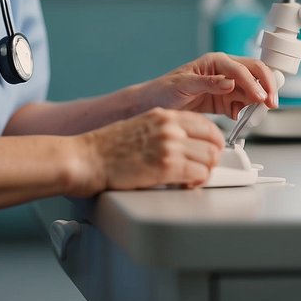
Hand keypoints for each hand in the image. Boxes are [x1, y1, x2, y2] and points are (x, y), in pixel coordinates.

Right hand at [74, 108, 225, 192]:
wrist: (87, 159)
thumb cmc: (106, 148)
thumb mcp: (140, 126)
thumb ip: (163, 130)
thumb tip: (183, 143)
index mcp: (164, 116)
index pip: (205, 124)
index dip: (212, 141)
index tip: (210, 150)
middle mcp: (170, 127)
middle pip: (212, 141)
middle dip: (212, 158)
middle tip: (203, 168)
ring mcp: (169, 146)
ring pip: (209, 159)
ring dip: (205, 172)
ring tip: (192, 178)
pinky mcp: (166, 167)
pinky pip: (198, 174)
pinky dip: (196, 183)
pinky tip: (186, 184)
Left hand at [141, 52, 279, 119]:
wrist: (154, 105)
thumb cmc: (163, 90)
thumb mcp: (183, 85)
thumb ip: (207, 83)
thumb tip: (229, 81)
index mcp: (215, 61)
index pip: (242, 69)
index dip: (254, 83)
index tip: (261, 97)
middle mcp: (224, 71)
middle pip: (255, 73)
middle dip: (267, 87)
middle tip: (271, 103)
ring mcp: (226, 86)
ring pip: (252, 90)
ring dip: (257, 102)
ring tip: (255, 115)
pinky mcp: (224, 101)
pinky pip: (243, 104)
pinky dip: (246, 112)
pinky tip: (239, 117)